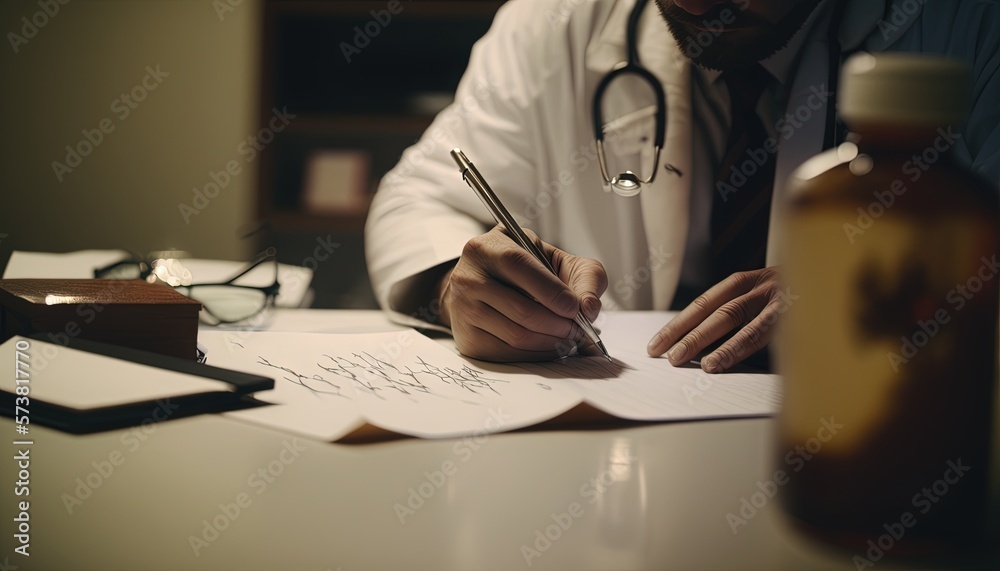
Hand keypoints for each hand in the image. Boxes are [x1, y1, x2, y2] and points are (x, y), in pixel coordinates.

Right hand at [438, 225, 607, 361]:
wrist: (484, 285)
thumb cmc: (525, 270)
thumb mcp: (554, 259)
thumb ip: (583, 276)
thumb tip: (589, 307)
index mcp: (488, 248)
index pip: (519, 266)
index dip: (551, 291)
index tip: (576, 309)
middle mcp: (468, 277)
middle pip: (521, 310)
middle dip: (558, 324)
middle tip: (578, 330)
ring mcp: (463, 310)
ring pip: (516, 336)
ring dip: (551, 342)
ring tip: (568, 338)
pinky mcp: (467, 339)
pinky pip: (508, 355)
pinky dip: (536, 355)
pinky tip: (549, 346)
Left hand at [647, 267, 792, 372]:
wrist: (850, 271)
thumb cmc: (804, 299)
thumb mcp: (769, 302)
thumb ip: (743, 320)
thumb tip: (705, 350)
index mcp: (749, 281)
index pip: (706, 303)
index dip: (679, 323)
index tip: (656, 344)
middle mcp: (763, 284)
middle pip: (715, 310)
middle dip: (685, 333)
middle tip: (664, 355)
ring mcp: (782, 296)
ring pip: (733, 317)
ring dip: (706, 342)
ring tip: (686, 361)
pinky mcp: (799, 310)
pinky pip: (762, 331)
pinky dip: (736, 348)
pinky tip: (717, 362)